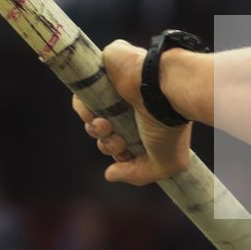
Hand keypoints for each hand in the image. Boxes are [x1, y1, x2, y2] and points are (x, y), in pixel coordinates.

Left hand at [70, 39, 191, 184]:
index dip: (117, 152)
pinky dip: (82, 109)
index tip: (126, 154)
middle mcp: (130, 107)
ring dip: (95, 129)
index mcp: (145, 123)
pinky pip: (81, 95)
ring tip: (106, 125)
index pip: (120, 141)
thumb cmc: (169, 126)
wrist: (164, 91)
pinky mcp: (101, 74)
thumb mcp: (165, 164)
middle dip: (107, 143)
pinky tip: (94, 116)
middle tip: (117, 139)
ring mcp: (115, 89)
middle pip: (104, 132)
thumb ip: (137, 175)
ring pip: (92, 116)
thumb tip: (110, 174)